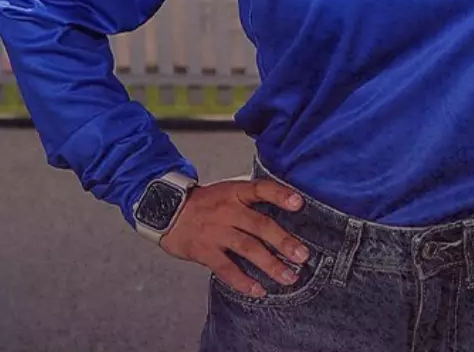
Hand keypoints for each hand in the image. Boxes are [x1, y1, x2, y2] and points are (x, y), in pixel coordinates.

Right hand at [159, 178, 309, 298]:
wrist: (165, 210)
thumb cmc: (205, 202)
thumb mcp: (228, 191)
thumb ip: (252, 199)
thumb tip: (288, 207)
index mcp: (235, 193)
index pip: (261, 189)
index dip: (280, 195)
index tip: (299, 203)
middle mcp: (228, 211)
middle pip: (260, 225)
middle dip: (283, 241)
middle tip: (303, 256)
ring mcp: (216, 232)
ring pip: (247, 249)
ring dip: (270, 265)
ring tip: (289, 277)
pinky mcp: (204, 251)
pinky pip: (226, 268)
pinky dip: (243, 281)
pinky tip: (258, 290)